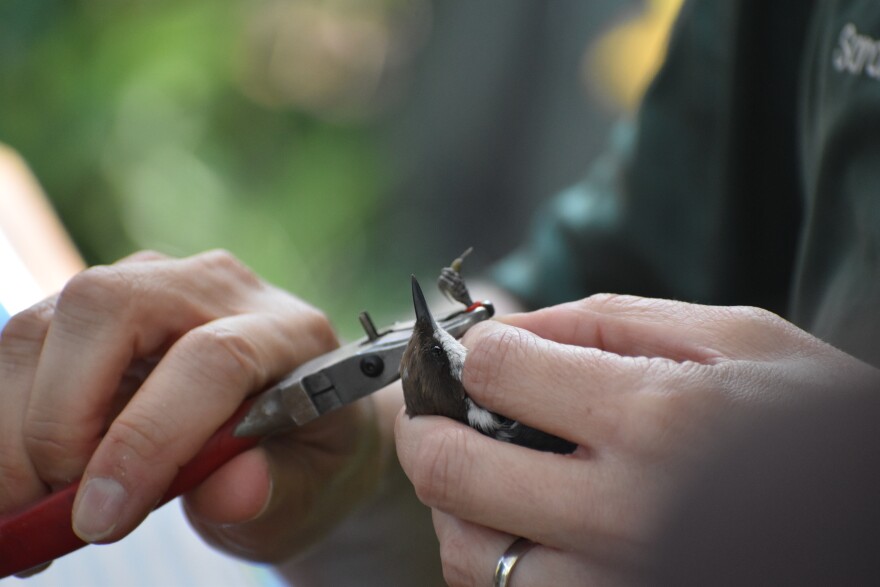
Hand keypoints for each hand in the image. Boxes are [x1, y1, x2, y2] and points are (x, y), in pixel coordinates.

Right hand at [0, 250, 386, 561]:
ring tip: (33, 507)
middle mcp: (215, 290)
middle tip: (61, 510)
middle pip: (107, 308)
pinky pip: (26, 343)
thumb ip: (277, 488)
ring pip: (47, 322)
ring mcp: (150, 289)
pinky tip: (24, 481)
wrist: (292, 431)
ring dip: (17, 425)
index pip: (210, 358)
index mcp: (288, 332)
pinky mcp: (99, 313)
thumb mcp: (310, 489)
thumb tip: (231, 492)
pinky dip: (6, 417)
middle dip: (60, 419)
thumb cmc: (303, 460)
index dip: (147, 438)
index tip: (102, 517)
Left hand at [395, 294, 879, 585]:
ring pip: (466, 554)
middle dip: (429, 426)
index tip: (484, 356)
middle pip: (451, 469)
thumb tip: (510, 325)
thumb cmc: (811, 421)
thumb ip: (610, 320)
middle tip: (442, 410)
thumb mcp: (738, 338)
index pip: (495, 372)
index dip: (474, 354)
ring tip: (485, 470)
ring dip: (454, 503)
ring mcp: (615, 585)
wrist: (866, 517)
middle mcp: (626, 513)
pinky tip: (523, 524)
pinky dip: (493, 556)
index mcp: (658, 418)